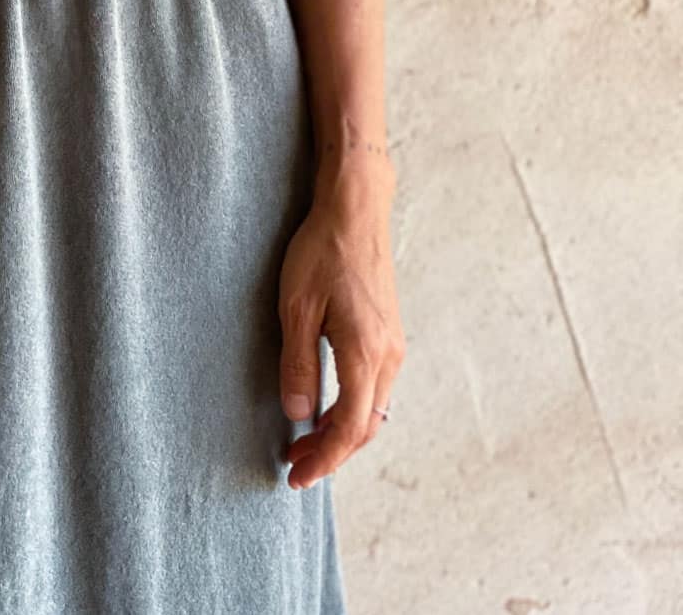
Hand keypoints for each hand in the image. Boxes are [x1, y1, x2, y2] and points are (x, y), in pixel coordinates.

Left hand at [277, 172, 404, 489]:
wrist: (355, 211)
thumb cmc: (321, 251)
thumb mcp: (296, 307)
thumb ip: (299, 362)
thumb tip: (298, 413)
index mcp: (366, 353)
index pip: (350, 428)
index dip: (325, 458)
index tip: (297, 476)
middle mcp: (388, 357)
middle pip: (366, 426)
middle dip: (331, 453)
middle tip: (294, 466)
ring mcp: (393, 346)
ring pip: (373, 409)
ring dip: (341, 432)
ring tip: (304, 441)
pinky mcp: (389, 334)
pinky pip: (374, 388)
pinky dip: (352, 409)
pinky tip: (326, 406)